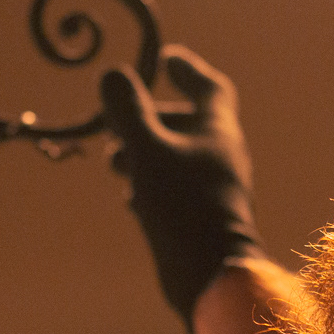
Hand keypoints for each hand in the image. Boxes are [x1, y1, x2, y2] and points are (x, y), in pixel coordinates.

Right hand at [100, 45, 264, 332]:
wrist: (209, 274)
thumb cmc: (181, 203)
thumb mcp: (147, 148)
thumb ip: (128, 110)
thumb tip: (112, 74)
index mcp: (218, 129)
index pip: (209, 87)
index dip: (188, 70)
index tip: (166, 59)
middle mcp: (221, 154)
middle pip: (188, 122)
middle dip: (150, 117)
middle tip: (116, 121)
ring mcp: (214, 188)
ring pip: (177, 156)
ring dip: (145, 152)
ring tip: (115, 162)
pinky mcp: (202, 217)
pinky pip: (176, 187)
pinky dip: (152, 181)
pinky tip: (132, 197)